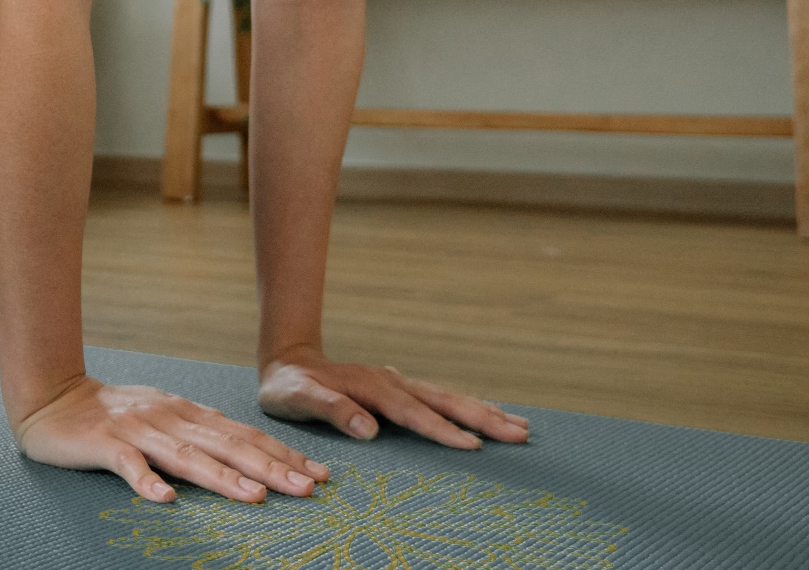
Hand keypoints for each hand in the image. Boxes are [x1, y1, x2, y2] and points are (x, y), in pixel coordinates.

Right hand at [14, 375, 328, 503]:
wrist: (54, 397)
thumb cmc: (114, 414)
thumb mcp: (165, 415)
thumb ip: (200, 432)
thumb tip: (246, 452)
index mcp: (188, 413)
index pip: (245, 435)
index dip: (283, 454)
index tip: (318, 473)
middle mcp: (170, 418)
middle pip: (228, 446)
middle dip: (272, 468)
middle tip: (309, 488)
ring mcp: (138, 431)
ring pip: (187, 456)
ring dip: (224, 478)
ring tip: (257, 498)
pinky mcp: (104, 445)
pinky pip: (128, 466)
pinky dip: (147, 482)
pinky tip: (166, 500)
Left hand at [258, 347, 528, 450]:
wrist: (287, 362)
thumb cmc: (289, 387)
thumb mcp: (298, 399)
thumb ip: (331, 409)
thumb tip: (368, 427)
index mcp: (371, 387)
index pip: (413, 412)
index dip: (442, 429)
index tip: (472, 445)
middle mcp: (391, 382)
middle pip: (444, 400)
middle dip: (483, 418)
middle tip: (521, 433)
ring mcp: (398, 383)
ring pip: (448, 397)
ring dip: (483, 411)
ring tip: (520, 426)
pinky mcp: (400, 390)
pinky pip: (440, 399)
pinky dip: (467, 407)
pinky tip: (487, 414)